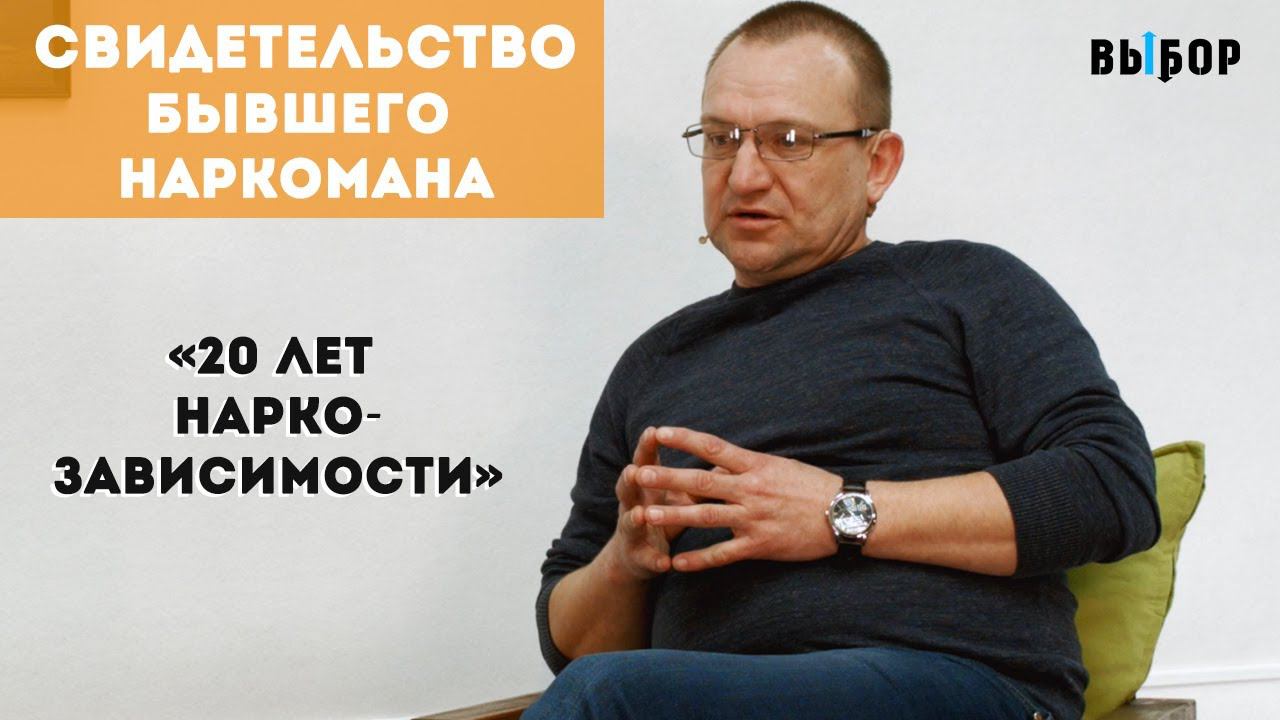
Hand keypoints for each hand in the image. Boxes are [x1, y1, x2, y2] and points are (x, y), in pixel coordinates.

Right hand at [601, 426, 699, 581]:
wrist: (637, 555)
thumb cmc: (664, 515)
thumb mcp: (679, 496)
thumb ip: (698, 479)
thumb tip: (724, 456)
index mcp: (646, 487)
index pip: (646, 462)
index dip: (647, 447)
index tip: (653, 430)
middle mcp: (633, 505)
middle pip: (629, 488)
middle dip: (631, 479)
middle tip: (634, 470)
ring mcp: (633, 532)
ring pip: (630, 522)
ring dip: (634, 518)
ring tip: (640, 514)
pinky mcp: (639, 558)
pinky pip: (647, 559)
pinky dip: (654, 559)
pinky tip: (664, 562)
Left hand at [636, 426, 843, 571]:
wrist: (845, 513)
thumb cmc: (813, 487)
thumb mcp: (779, 466)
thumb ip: (746, 466)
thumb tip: (714, 465)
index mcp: (756, 465)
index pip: (713, 448)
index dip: (685, 439)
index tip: (660, 432)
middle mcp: (751, 489)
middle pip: (701, 481)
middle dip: (667, 477)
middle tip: (638, 473)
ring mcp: (754, 518)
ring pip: (706, 516)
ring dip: (673, 516)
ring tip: (644, 515)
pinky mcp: (760, 545)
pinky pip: (723, 554)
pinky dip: (699, 560)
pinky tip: (677, 564)